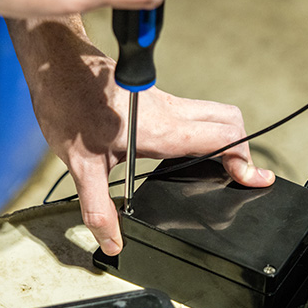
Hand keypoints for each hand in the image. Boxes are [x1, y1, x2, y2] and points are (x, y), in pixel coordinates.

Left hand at [7, 16, 274, 255]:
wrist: (57, 64)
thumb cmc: (68, 103)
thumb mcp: (81, 166)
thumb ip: (98, 208)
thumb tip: (112, 242)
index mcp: (164, 129)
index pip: (225, 138)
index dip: (244, 161)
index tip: (250, 181)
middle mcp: (171, 112)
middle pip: (230, 122)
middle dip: (243, 149)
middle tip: (239, 176)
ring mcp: (164, 102)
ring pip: (213, 114)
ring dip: (225, 138)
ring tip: (220, 168)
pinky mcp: (152, 99)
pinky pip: (193, 113)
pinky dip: (203, 131)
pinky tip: (183, 152)